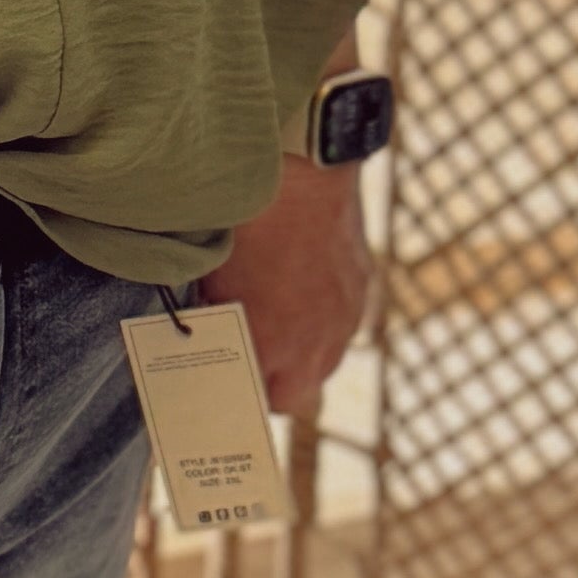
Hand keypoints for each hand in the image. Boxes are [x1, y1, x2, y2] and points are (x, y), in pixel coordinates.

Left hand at [205, 149, 369, 420]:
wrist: (303, 176)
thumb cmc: (249, 226)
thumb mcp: (217, 281)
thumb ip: (221, 322)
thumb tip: (214, 339)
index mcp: (273, 347)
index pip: (262, 401)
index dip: (246, 391)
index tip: (232, 378)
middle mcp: (316, 344)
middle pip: (296, 395)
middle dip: (275, 383)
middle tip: (254, 359)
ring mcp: (344, 319)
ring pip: (325, 362)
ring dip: (304, 354)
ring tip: (281, 327)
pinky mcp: (362, 290)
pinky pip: (344, 324)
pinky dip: (325, 319)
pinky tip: (306, 293)